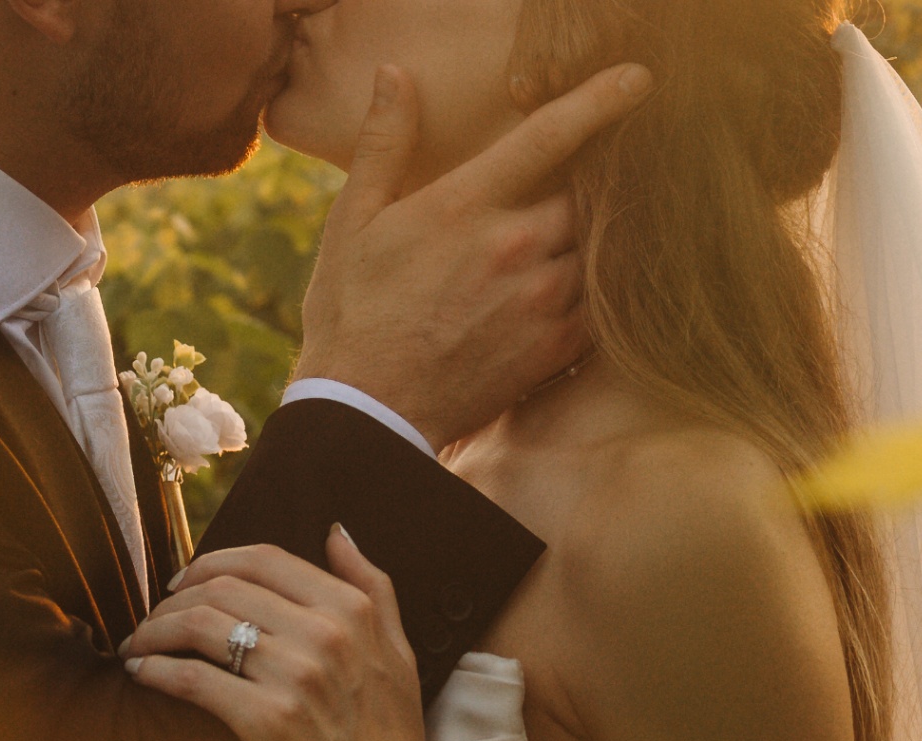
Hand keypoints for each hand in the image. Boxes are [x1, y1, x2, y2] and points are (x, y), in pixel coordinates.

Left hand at [119, 529, 462, 740]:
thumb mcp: (398, 657)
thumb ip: (373, 590)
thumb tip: (338, 534)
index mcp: (353, 612)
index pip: (264, 558)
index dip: (210, 563)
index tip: (183, 584)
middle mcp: (325, 635)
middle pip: (223, 587)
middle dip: (174, 599)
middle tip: (152, 620)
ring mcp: (296, 677)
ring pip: (201, 625)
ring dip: (155, 631)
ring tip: (138, 646)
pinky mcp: (268, 723)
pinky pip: (193, 678)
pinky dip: (157, 669)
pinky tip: (139, 674)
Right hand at [297, 61, 652, 447]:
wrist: (367, 413)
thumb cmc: (352, 317)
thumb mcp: (352, 223)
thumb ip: (383, 145)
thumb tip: (395, 76)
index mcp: (466, 205)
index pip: (552, 134)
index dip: (602, 99)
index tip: (639, 80)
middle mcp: (513, 246)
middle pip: (587, 193)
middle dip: (586, 188)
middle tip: (574, 194)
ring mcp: (539, 300)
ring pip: (599, 247)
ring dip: (593, 241)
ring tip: (572, 247)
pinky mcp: (552, 349)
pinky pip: (603, 305)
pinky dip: (600, 292)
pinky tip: (579, 292)